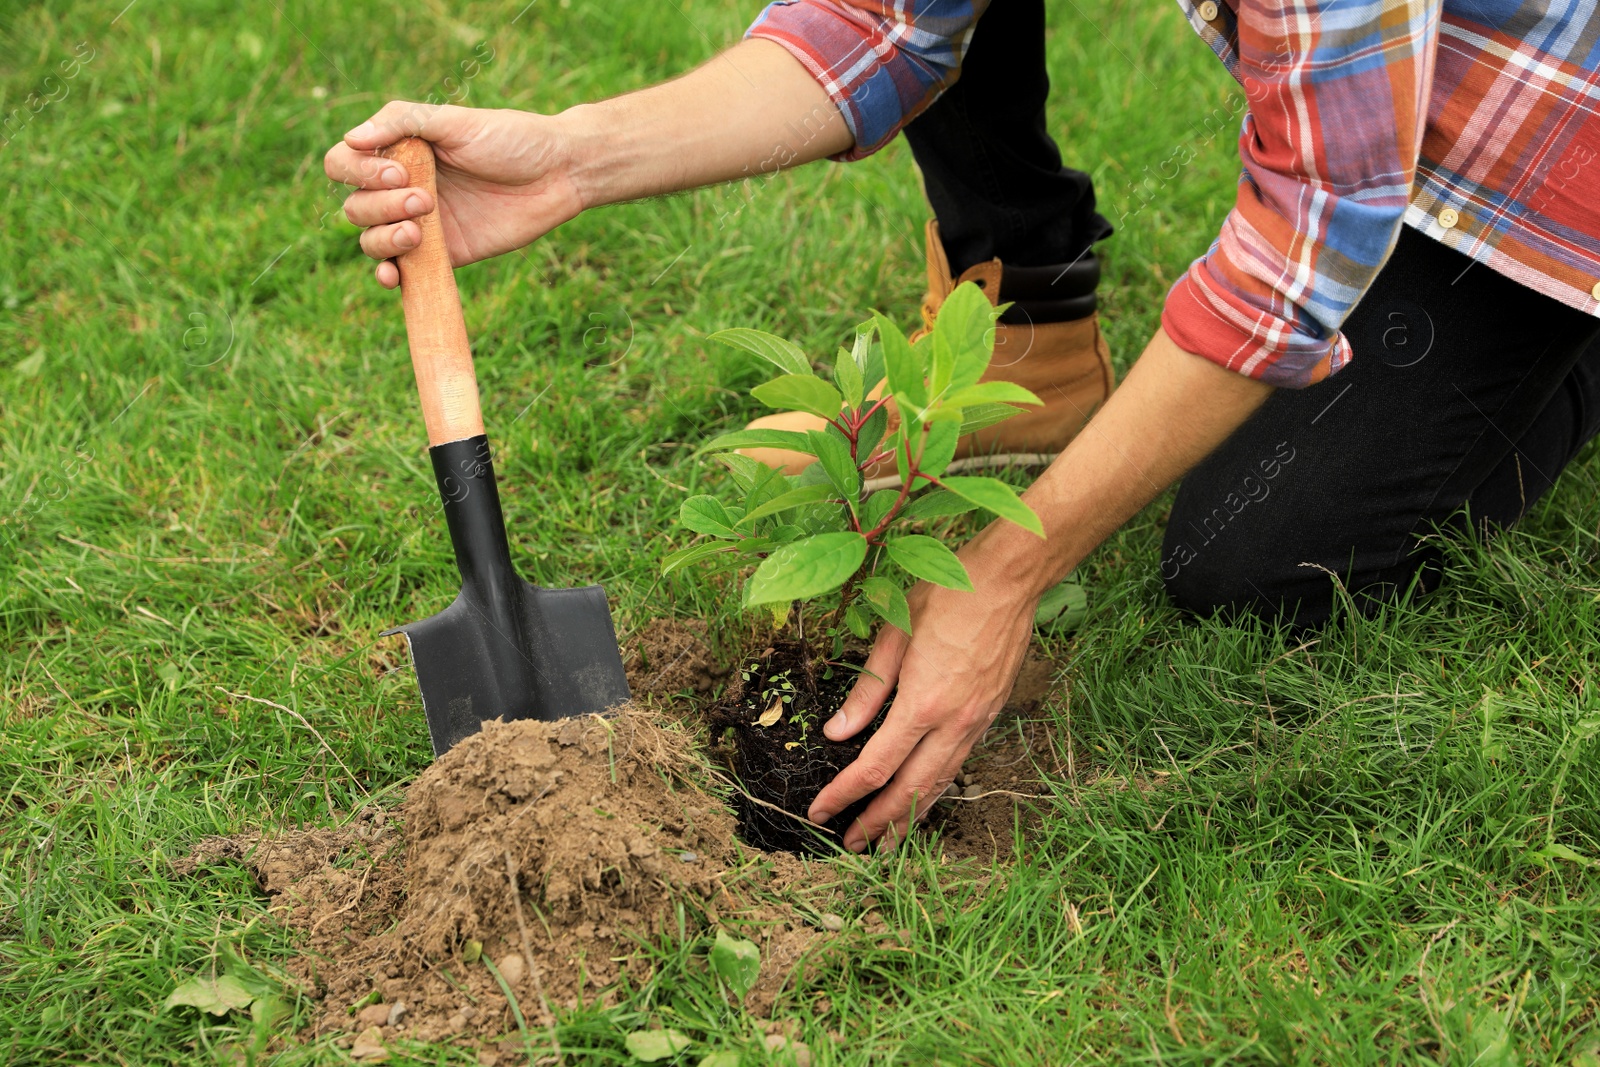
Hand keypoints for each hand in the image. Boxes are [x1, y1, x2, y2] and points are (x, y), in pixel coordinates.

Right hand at [323, 100, 584, 287]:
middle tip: (425, 200)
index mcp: (398, 151)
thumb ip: (403, 122)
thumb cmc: (509, 138)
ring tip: (417, 232)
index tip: (398, 172)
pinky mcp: (442, 257)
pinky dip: (388, 275)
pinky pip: (401, 272)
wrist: (558, 173)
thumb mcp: (455, 121)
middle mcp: (401, 188)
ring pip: (371, 240)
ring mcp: (419, 225)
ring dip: (382, 238)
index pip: (344, 164)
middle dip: (380, 205)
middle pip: (355, 206)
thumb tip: (351, 138)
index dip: (357, 172)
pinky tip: (392, 276)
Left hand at [807, 536, 1037, 851]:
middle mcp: (952, 724)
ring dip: (908, 818)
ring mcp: (975, 724)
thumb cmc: (946, 598)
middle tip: (850, 846)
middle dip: (877, 823)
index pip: (874, 766)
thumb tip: (838, 733)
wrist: (1007, 583)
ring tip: (884, 843)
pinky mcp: (989, 717)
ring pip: (938, 785)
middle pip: (908, 790)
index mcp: (922, 704)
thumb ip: (866, 691)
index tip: (820, 812)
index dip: (844, 794)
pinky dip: (934, 791)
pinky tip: (920, 799)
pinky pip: (957, 766)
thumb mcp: (893, 635)